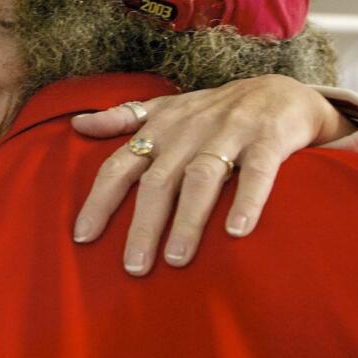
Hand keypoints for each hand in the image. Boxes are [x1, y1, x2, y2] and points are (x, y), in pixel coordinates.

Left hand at [71, 74, 353, 275]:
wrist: (281, 91)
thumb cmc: (214, 110)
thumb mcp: (166, 107)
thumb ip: (122, 118)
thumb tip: (76, 124)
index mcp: (159, 129)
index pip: (119, 166)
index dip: (99, 200)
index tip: (82, 237)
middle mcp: (188, 132)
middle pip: (158, 182)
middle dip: (142, 225)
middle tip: (134, 267)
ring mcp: (228, 134)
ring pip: (201, 178)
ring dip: (187, 219)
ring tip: (176, 259)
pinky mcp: (267, 140)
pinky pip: (257, 172)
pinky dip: (246, 200)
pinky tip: (236, 232)